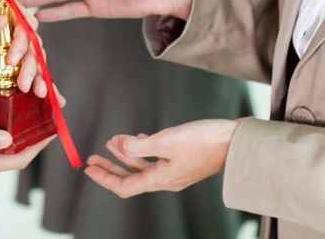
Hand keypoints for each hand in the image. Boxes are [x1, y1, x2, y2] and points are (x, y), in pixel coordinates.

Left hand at [0, 0, 50, 97]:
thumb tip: (0, 21)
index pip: (22, 18)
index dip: (24, 37)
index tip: (14, 57)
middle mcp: (6, 25)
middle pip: (31, 41)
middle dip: (33, 63)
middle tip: (26, 82)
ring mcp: (5, 45)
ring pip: (30, 58)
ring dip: (38, 75)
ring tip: (39, 93)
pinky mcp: (1, 64)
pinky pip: (20, 72)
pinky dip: (33, 83)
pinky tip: (42, 96)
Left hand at [84, 120, 237, 196]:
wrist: (236, 141)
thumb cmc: (205, 141)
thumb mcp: (165, 140)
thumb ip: (137, 144)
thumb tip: (116, 144)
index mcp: (161, 180)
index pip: (125, 187)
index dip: (104, 178)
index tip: (88, 168)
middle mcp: (167, 179)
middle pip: (131, 178)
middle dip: (110, 168)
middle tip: (92, 158)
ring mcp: (176, 171)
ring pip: (143, 166)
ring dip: (126, 155)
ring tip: (111, 142)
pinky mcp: (183, 160)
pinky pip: (156, 158)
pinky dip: (143, 149)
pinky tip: (139, 138)